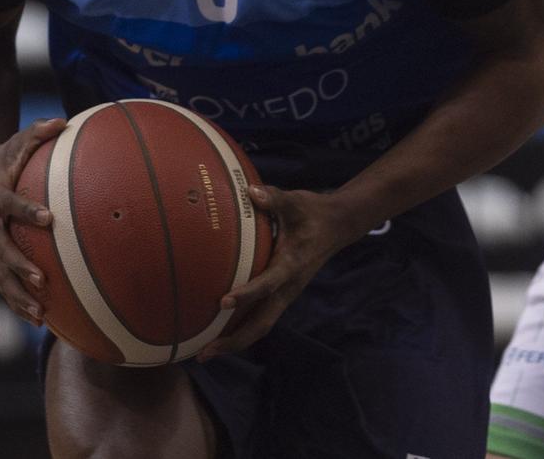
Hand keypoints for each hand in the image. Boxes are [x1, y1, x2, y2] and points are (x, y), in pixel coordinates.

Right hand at [0, 117, 65, 326]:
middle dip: (18, 265)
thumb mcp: (21, 140)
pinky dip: (17, 302)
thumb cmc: (9, 157)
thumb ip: (39, 131)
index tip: (49, 218)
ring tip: (40, 315)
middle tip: (42, 278)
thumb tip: (62, 121)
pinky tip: (39, 322)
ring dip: (17, 295)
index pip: (8, 203)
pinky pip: (3, 284)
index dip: (26, 210)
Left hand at [197, 184, 366, 359]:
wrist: (338, 226)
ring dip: (235, 341)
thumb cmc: (313, 212)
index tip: (223, 302)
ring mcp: (286, 294)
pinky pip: (261, 318)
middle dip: (234, 341)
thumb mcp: (296, 201)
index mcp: (292, 265)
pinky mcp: (282, 294)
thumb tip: (250, 192)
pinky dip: (241, 329)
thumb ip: (274, 198)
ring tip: (205, 352)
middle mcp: (289, 287)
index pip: (268, 284)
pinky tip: (219, 331)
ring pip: (261, 326)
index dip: (247, 294)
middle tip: (205, 353)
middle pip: (261, 324)